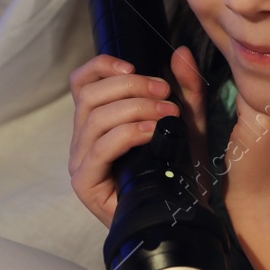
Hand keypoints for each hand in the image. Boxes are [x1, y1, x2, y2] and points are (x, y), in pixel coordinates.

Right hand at [67, 53, 180, 226]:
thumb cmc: (180, 173)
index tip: (133, 66)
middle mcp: (83, 140)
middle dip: (130, 87)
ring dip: (134, 108)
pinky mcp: (85, 183)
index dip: (101, 67)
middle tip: (164, 93)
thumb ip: (186, 89)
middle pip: (90, 95)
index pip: (82, 83)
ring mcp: (81, 162)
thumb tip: (181, 53)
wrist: (183, 217)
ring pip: (95, 118)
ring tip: (166, 113)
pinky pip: (100, 148)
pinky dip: (126, 134)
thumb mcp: (188, 124)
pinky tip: (150, 132)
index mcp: (98, 122)